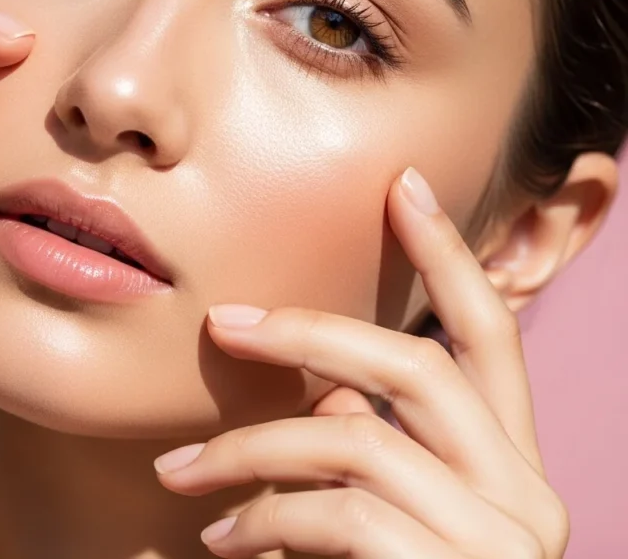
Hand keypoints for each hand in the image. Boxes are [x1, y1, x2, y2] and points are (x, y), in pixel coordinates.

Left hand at [154, 167, 568, 557]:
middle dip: (314, 332)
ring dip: (251, 449)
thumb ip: (374, 455)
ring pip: (356, 440)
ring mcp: (498, 543)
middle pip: (417, 367)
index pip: (490, 337)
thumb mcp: (388, 518)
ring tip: (184, 477)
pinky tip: (219, 539)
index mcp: (508, 466)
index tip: (403, 185)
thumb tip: (330, 400)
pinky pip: (337, 516)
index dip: (450, 257)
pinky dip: (263, 519)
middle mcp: (525, 497)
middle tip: (226, 322)